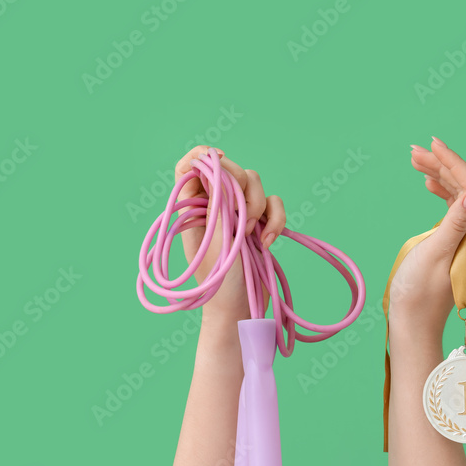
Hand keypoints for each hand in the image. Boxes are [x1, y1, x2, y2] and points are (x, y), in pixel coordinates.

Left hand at [173, 146, 285, 318]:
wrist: (237, 310)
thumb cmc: (218, 280)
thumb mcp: (215, 237)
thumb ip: (217, 200)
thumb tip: (215, 167)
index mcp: (192, 205)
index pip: (189, 166)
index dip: (202, 155)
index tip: (220, 159)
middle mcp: (213, 205)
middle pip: (230, 169)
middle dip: (241, 188)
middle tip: (240, 218)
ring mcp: (238, 213)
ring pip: (255, 183)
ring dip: (258, 207)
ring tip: (250, 236)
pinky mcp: (260, 224)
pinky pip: (274, 204)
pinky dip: (276, 220)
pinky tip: (267, 243)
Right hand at [389, 137, 465, 338]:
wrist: (412, 320)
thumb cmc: (418, 291)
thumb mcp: (434, 253)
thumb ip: (455, 221)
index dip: (453, 164)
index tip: (432, 146)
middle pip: (465, 189)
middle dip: (442, 165)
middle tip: (415, 150)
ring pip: (457, 196)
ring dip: (438, 175)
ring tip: (415, 159)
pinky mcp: (453, 244)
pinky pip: (451, 209)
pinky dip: (438, 192)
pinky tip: (426, 184)